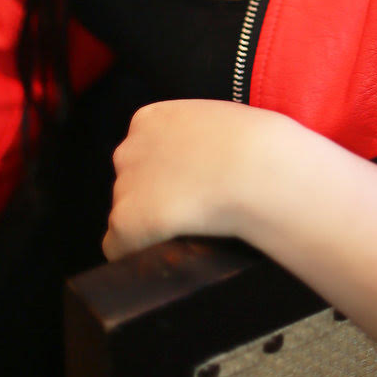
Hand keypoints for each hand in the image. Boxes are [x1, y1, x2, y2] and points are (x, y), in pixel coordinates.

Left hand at [103, 98, 286, 260]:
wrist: (258, 170)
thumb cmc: (257, 144)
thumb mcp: (223, 122)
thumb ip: (201, 135)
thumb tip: (207, 159)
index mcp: (151, 119)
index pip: (144, 150)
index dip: (166, 170)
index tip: (190, 182)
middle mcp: (129, 149)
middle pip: (131, 181)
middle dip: (153, 195)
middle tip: (190, 208)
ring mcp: (124, 186)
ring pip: (127, 213)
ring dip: (149, 224)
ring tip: (187, 232)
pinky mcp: (126, 223)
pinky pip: (119, 248)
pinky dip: (137, 255)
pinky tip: (162, 257)